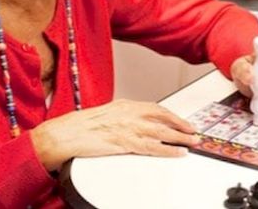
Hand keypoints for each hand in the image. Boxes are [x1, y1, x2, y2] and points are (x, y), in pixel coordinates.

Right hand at [31, 99, 198, 170]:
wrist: (64, 134)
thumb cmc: (80, 126)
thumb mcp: (107, 113)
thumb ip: (124, 115)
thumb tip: (138, 120)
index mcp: (126, 105)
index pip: (156, 108)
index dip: (173, 115)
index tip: (183, 121)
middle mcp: (130, 114)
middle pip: (164, 118)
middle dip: (181, 125)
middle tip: (193, 131)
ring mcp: (128, 128)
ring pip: (162, 133)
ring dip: (180, 138)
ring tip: (192, 142)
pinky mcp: (124, 142)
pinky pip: (152, 147)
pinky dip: (168, 150)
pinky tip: (177, 153)